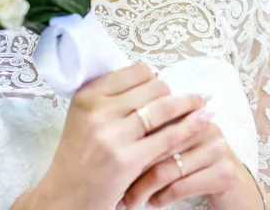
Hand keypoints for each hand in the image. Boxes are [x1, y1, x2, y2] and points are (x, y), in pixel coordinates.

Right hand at [11, 63, 213, 209]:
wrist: (65, 197)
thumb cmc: (79, 158)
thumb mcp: (85, 119)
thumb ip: (112, 99)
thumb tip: (155, 78)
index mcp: (87, 96)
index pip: (134, 72)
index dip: (155, 77)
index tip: (163, 84)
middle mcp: (97, 112)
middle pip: (153, 88)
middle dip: (174, 92)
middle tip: (189, 98)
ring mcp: (112, 136)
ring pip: (164, 108)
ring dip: (190, 103)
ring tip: (204, 103)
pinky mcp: (127, 160)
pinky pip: (168, 138)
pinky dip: (190, 127)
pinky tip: (204, 121)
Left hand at [119, 123, 266, 209]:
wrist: (235, 189)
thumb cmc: (193, 165)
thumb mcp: (172, 146)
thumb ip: (150, 133)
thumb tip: (109, 131)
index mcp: (188, 110)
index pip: (150, 118)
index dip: (127, 141)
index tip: (106, 158)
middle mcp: (204, 123)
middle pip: (155, 143)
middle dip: (131, 168)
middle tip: (114, 186)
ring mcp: (216, 147)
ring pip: (165, 168)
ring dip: (143, 189)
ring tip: (129, 201)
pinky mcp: (224, 172)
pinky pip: (181, 185)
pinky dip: (161, 198)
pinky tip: (152, 203)